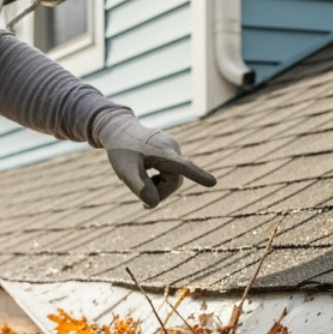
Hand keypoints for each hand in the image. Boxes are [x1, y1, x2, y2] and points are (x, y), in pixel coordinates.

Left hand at [94, 109, 216, 207]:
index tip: (213, 182)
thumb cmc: (121, 150)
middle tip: (142, 203)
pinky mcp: (171, 150)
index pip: (183, 166)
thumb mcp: (125, 171)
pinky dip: (160, 179)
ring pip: (173, 178)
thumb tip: (154, 204)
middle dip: (160, 193)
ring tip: (143, 180)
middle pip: (175, 181)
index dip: (198, 176)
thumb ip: (139, 188)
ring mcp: (173, 148)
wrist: (119, 129)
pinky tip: (148, 173)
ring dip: (159, 186)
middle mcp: (173, 148)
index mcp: (163, 152)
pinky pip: (171, 172)